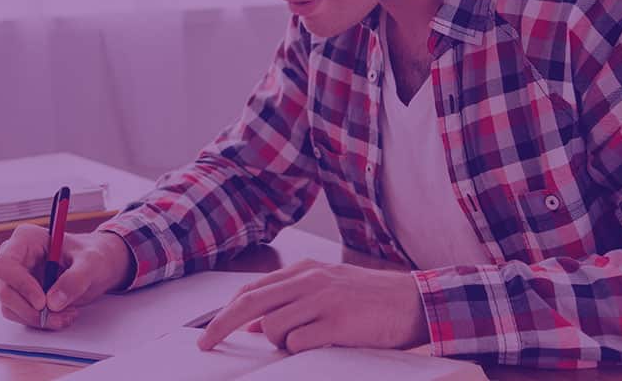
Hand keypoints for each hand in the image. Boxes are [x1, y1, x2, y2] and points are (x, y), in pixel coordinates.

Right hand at [0, 225, 132, 330]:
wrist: (99, 266)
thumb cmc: (94, 255)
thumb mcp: (91, 263)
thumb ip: (75, 279)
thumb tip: (53, 302)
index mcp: (26, 239)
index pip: (4, 265)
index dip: (19, 285)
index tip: (42, 302)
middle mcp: (16, 258)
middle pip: (5, 291)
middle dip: (31, 310)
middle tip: (59, 316)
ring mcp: (16, 279)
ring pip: (11, 308)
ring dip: (38, 318)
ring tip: (68, 314)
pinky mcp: (22, 296)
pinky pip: (21, 315)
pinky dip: (41, 321)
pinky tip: (62, 315)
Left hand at [197, 259, 428, 353]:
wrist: (415, 302)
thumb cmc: (371, 299)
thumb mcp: (328, 289)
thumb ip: (292, 300)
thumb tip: (255, 324)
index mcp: (305, 270)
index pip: (252, 289)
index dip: (225, 311)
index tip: (210, 330)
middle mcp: (310, 280)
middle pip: (250, 303)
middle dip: (220, 325)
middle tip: (206, 345)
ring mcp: (323, 300)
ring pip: (272, 327)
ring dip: (278, 344)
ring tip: (304, 343)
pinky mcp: (337, 323)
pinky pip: (298, 343)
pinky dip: (299, 351)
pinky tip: (320, 346)